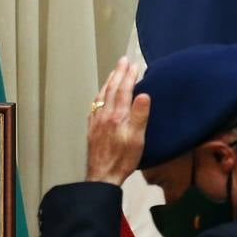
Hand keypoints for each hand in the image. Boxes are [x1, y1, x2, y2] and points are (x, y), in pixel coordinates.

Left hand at [85, 57, 150, 185]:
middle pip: (111, 90)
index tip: (134, 64)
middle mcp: (104, 115)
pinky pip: (95, 106)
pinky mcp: (92, 129)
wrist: (102, 176)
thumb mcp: (137, 139)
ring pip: (102, 96)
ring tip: (114, 73)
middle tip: (123, 61)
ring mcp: (96, 122)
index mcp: (117, 116)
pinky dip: (101, 96)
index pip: (124, 90)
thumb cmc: (123, 159)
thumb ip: (139, 115)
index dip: (129, 76)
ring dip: (108, 82)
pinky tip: (101, 96)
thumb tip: (144, 94)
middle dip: (118, 74)